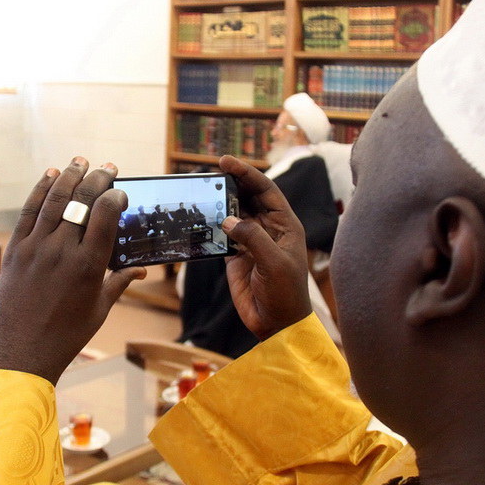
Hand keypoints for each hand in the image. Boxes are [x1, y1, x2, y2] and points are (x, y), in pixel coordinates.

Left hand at [0, 157, 145, 384]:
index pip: (106, 215)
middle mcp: (62, 251)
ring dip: (68, 177)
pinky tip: (50, 176)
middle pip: (81, 201)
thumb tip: (139, 270)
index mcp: (88, 266)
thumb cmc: (66, 336)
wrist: (21, 353)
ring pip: (54, 200)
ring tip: (79, 162)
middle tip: (106, 167)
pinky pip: (28, 213)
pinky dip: (40, 191)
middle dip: (96, 179)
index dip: (115, 196)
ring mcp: (35, 248)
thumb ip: (118, 283)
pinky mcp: (14, 251)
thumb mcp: (99, 310)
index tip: (120, 192)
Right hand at [219, 155, 311, 339]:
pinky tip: (198, 218)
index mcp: (284, 224)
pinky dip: (210, 225)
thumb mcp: (274, 263)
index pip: (265, 190)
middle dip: (231, 182)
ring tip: (202, 192)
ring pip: (233, 214)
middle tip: (210, 172)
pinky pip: (221, 234)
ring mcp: (250, 241)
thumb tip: (228, 219)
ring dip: (219, 203)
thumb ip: (252, 238)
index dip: (247, 173)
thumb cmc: (285, 293)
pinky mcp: (235, 256)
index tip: (225, 162)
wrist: (277, 323)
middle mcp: (267, 228)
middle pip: (248, 197)